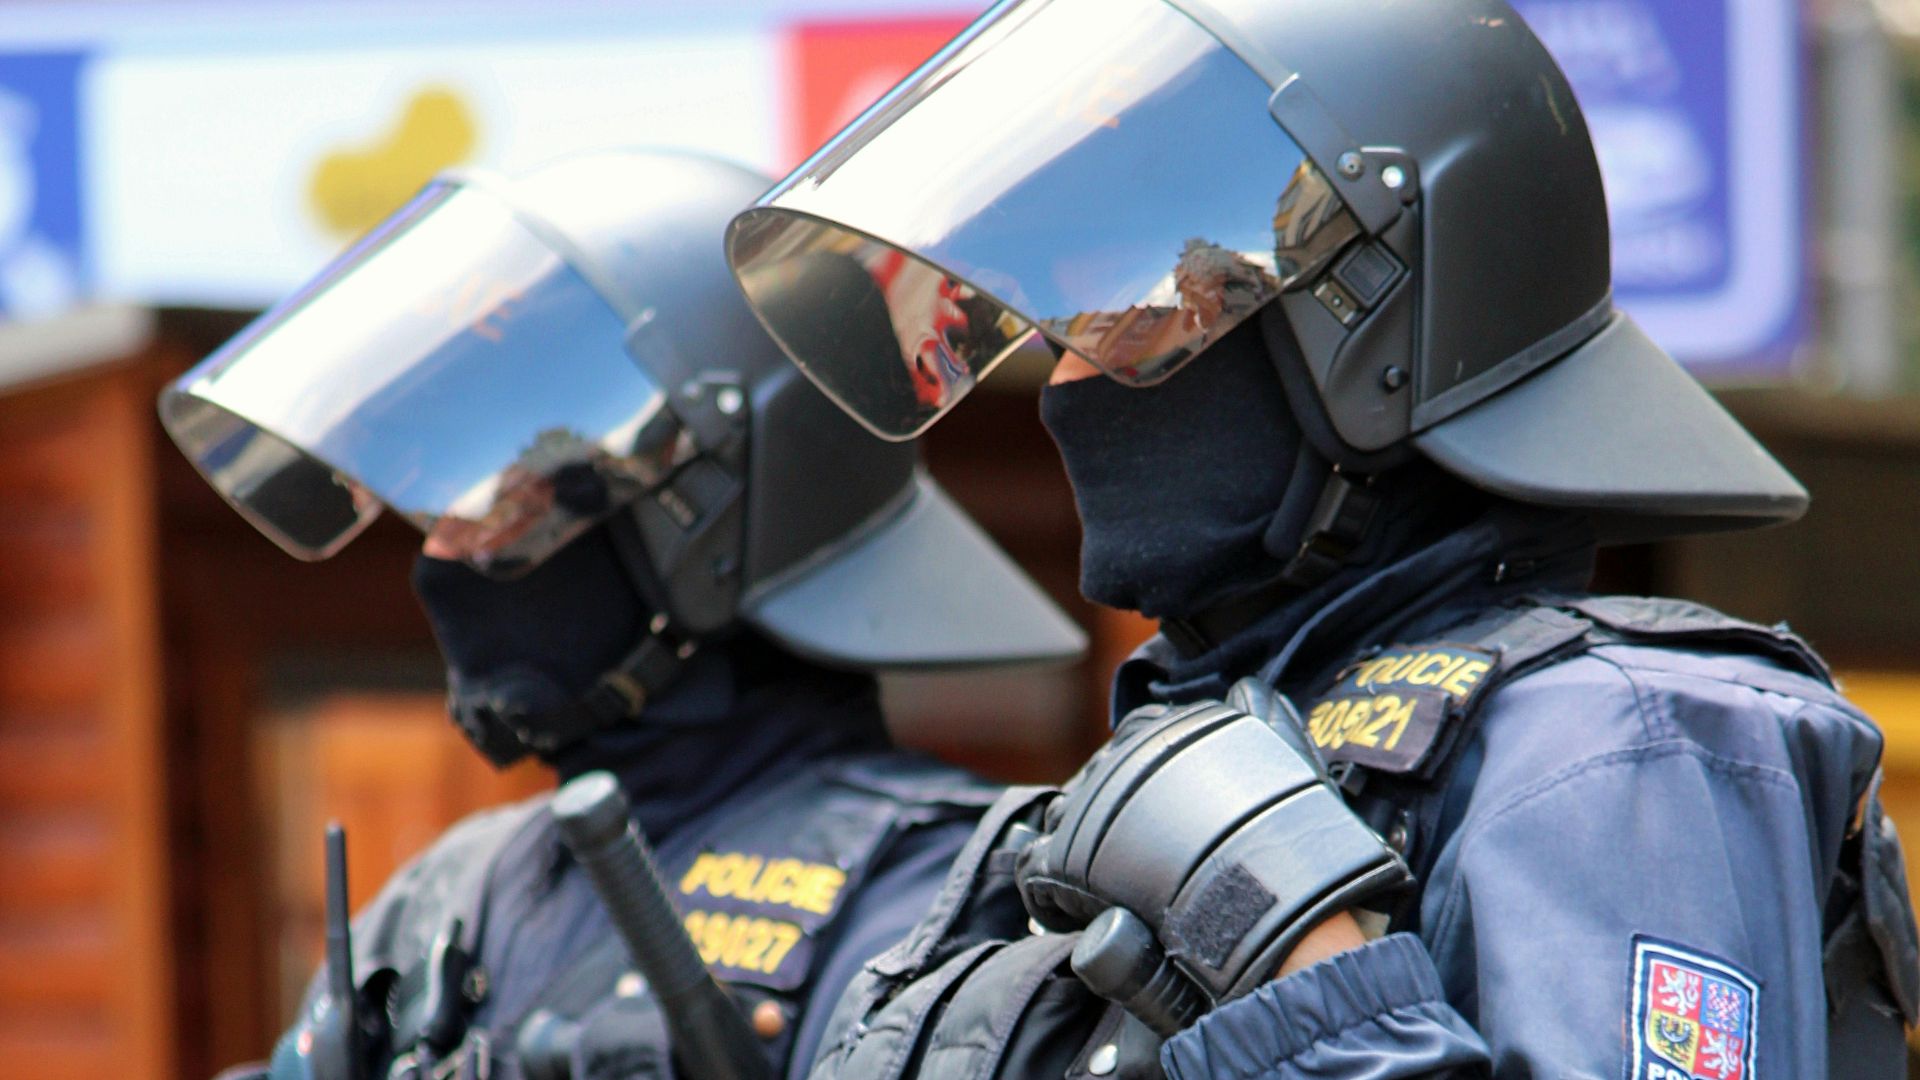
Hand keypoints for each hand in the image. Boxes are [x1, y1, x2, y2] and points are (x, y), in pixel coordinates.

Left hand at [1017, 679, 1408, 1008]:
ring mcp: (1084, 807)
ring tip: (1111, 883)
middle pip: (1096, 780)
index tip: (1163, 811)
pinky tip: (1078, 910)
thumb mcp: (1279, 750)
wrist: (1263, 889)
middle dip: (1110, 814)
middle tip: (1140, 857)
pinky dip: (1049, 890)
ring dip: (1077, 845)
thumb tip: (1246, 687)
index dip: (1146, 777)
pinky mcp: (1061, 859)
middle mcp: (1113, 760)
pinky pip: (1032, 867)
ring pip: (1061, 817)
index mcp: (1159, 732)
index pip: (1136, 735)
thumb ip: (1258, 714)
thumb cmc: (1280, 826)